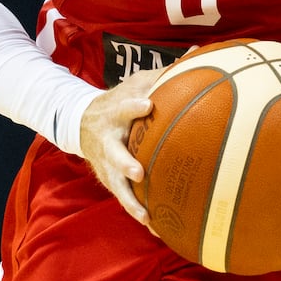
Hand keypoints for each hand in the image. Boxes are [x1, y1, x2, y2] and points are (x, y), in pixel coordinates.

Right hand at [77, 65, 164, 224]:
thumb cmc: (120, 99)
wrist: (81, 121)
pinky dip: (139, 213)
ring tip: (146, 215)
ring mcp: (107, 164)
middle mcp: (109, 141)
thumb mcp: (136, 82)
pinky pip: (125, 200)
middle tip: (138, 171)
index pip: (124, 106)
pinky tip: (156, 228)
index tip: (147, 104)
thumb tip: (199, 51)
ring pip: (117, 184)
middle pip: (114, 153)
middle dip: (125, 163)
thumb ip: (164, 72)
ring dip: (131, 200)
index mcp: (116, 112)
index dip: (133, 106)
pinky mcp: (110, 180)